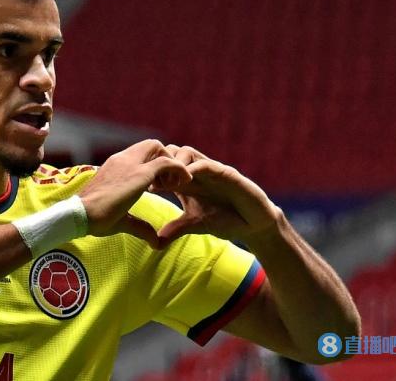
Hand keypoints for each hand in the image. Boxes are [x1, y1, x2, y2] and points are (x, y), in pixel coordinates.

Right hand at [78, 139, 190, 247]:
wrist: (80, 215)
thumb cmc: (94, 218)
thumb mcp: (122, 219)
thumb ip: (140, 226)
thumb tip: (155, 241)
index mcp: (115, 166)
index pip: (140, 152)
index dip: (154, 165)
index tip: (159, 185)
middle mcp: (122, 159)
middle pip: (151, 144)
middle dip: (165, 159)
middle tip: (168, 183)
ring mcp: (130, 164)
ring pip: (158, 147)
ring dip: (171, 163)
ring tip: (173, 186)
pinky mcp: (139, 174)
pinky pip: (167, 162)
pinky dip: (178, 170)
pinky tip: (180, 185)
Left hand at [153, 145, 282, 246]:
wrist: (255, 225)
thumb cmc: (225, 221)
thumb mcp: (196, 225)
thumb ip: (177, 229)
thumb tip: (156, 242)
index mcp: (187, 181)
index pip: (163, 166)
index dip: (151, 173)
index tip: (141, 187)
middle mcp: (197, 172)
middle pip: (171, 152)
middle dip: (159, 164)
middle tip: (154, 183)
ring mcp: (212, 170)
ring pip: (186, 152)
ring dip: (174, 164)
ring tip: (168, 183)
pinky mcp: (227, 173)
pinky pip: (207, 164)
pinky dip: (195, 169)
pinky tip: (186, 181)